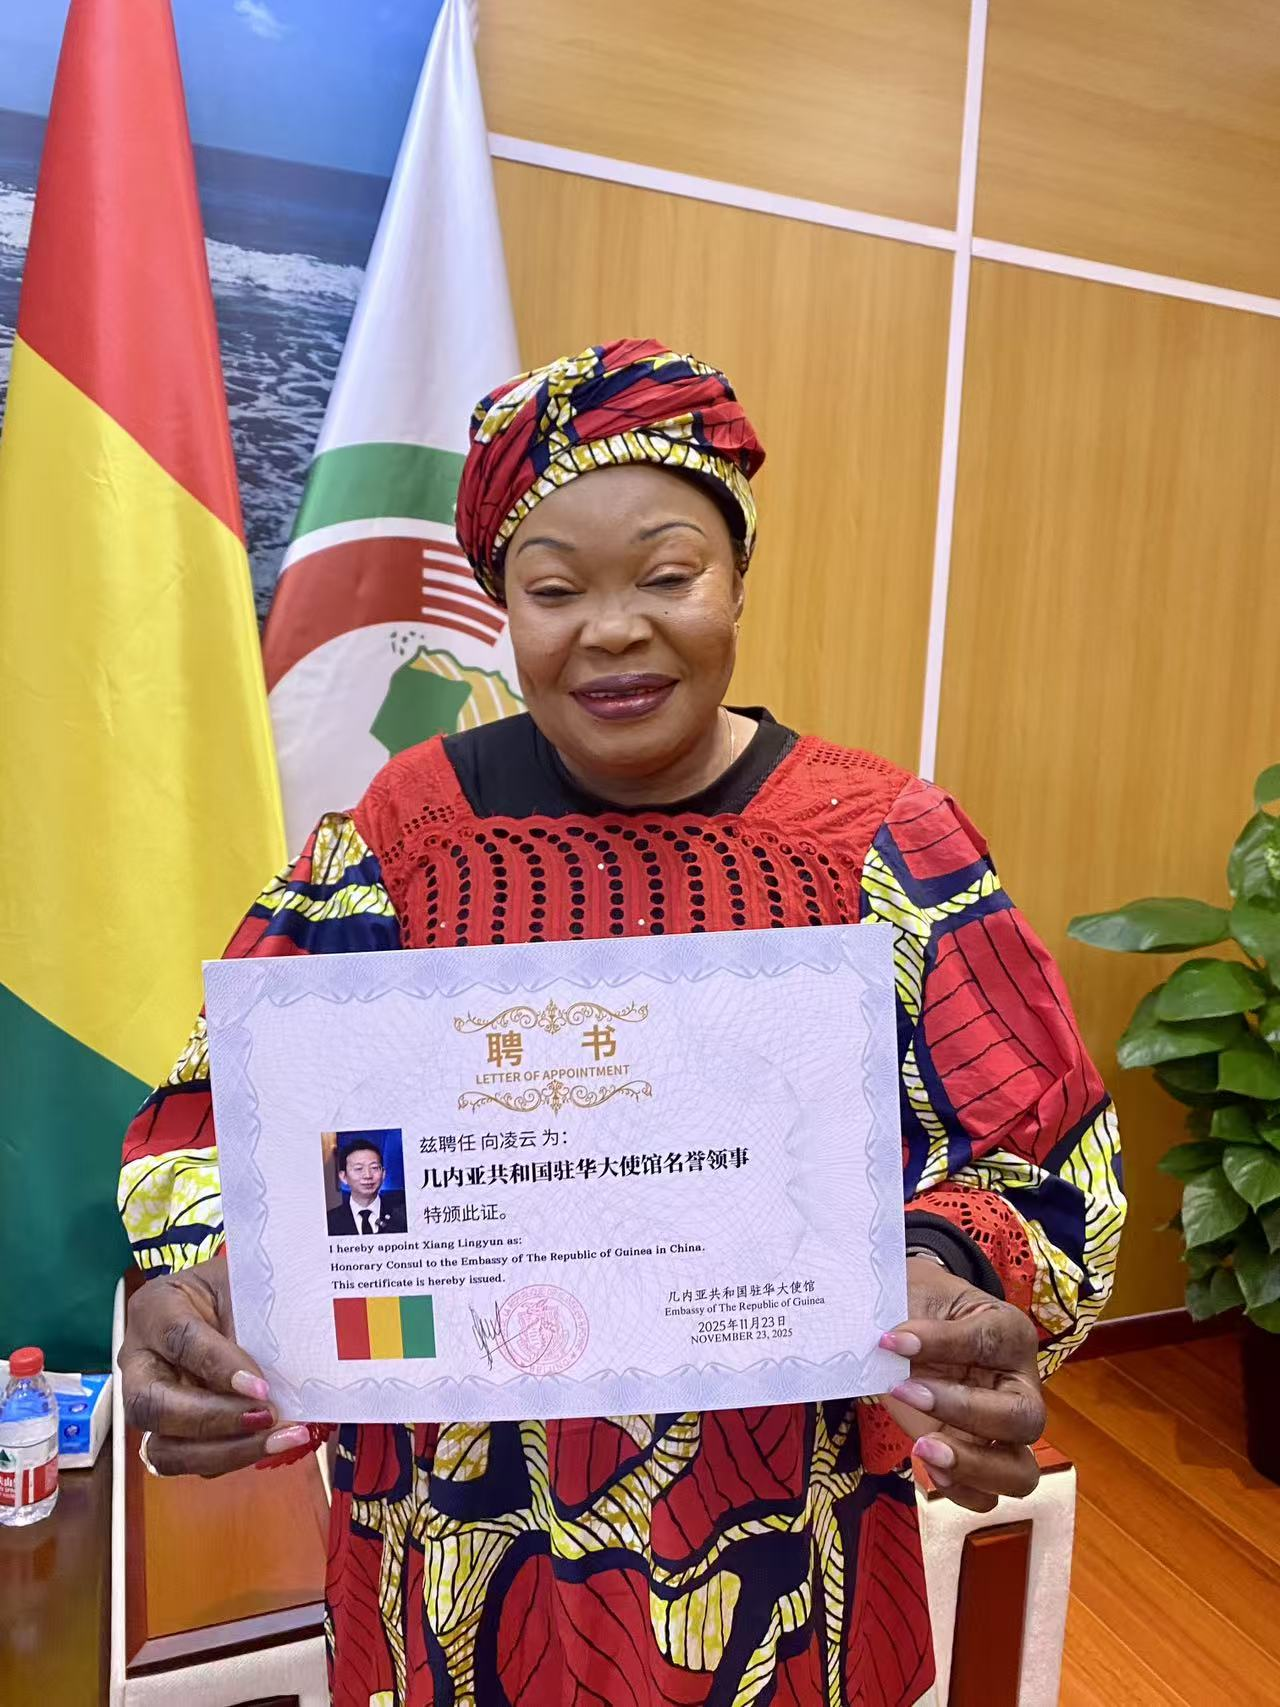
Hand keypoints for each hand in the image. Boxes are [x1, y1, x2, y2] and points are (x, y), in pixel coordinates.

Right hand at [118, 1250, 310, 1476]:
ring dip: (226, 1452)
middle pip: (152, 1406)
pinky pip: (192, 1461)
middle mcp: (138, 1361)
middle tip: (267, 1416)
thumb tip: (275, 1377)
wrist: (233, 1300)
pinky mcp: (169, 1434)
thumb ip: (251, 1320)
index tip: (261, 1386)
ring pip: (164, 1449)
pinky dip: (235, 1457)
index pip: (179, 1340)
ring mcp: (149, 1403)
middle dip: (212, 1420)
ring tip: (279, 1439)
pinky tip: (276, 1442)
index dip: (218, 1367)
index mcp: (154, 1309)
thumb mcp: (244, 1285)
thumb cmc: (237, 1287)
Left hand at [880, 1257, 1045, 1512]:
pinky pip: (987, 1495)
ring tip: (923, 1449)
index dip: (942, 1343)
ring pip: (1020, 1471)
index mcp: (1010, 1334)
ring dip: (973, 1468)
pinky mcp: (978, 1456)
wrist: (914, 1324)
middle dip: (965, 1412)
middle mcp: (1019, 1385)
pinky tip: (929, 1468)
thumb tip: (893, 1345)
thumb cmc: (923, 1302)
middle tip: (907, 1392)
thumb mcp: (918, 1293)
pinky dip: (960, 1491)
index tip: (891, 1340)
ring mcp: (1002, 1429)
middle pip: (1023, 1418)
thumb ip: (912, 1317)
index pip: (990, 1342)